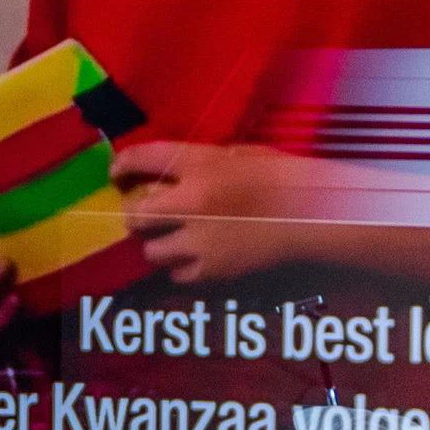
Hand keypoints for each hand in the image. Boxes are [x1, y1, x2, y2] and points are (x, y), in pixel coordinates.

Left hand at [114, 141, 311, 288]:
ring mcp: (201, 239)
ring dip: (158, 244)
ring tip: (174, 240)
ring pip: (152, 251)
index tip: (117, 173)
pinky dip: (181, 268)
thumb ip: (197, 164)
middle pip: (136, 214)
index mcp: (200, 164)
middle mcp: (192, 201)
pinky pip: (177, 274)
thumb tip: (162, 174)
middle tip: (148, 216)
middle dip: (138, 215)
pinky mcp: (214, 269)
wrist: (312, 213)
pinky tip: (195, 257)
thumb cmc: (280, 176)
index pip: (141, 158)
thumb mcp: (236, 155)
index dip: (121, 165)